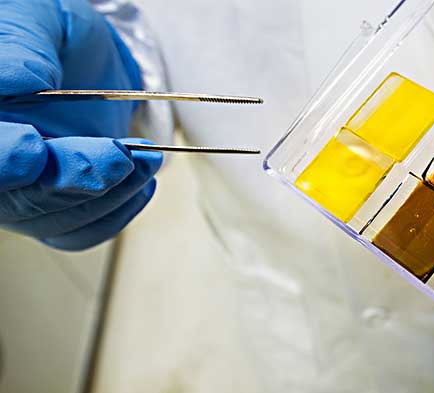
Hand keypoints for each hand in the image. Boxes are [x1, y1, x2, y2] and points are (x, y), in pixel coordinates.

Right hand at [0, 0, 160, 249]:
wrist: (79, 54)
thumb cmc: (48, 32)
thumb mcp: (36, 20)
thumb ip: (24, 49)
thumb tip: (21, 83)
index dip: (2, 158)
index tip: (32, 149)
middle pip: (19, 196)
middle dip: (74, 178)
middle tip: (120, 154)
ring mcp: (21, 190)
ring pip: (54, 217)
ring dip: (109, 194)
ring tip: (146, 157)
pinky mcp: (56, 204)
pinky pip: (80, 230)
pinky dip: (116, 212)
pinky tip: (140, 183)